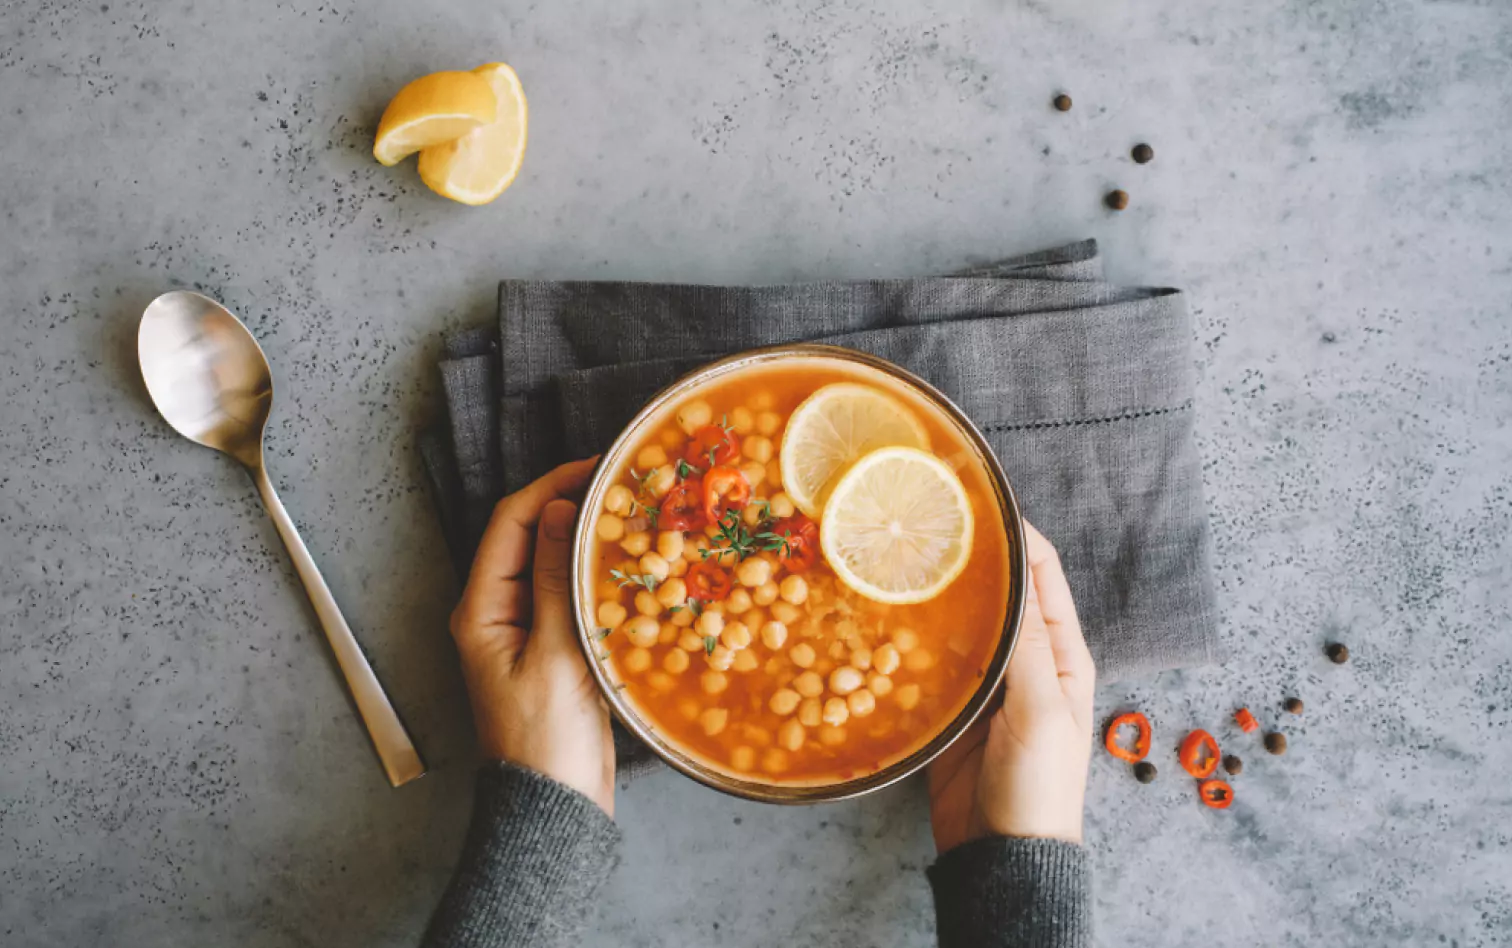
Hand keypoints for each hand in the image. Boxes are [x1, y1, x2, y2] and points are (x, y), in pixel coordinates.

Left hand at [449, 459, 615, 815]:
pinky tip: (627, 562)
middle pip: (527, 536)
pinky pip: (567, 592)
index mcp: (480, 610)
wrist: (555, 804)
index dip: (550, 486)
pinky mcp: (551, 647)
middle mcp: (494, 612)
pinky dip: (592, 570)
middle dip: (569, 504)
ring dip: (583, 536)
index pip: (510, 523)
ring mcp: (523, 629)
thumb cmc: (547, 740)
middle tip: (620, 485)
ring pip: (550, 562)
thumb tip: (558, 511)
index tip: (596, 467)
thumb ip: (554, 580)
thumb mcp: (554, 654)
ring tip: (629, 513)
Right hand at [928, 521, 1095, 850]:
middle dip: (970, 557)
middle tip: (926, 523)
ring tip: (899, 556)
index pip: (1043, 574)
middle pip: (999, 592)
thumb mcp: (1041, 711)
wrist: (1002, 853)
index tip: (980, 501)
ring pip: (962, 621)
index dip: (1017, 535)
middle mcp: (1027, 659)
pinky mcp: (953, 707)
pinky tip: (885, 615)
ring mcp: (987, 682)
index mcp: (1063, 654)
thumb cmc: (1038, 786)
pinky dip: (913, 637)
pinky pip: (932, 660)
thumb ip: (1028, 645)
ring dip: (939, 594)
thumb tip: (1018, 574)